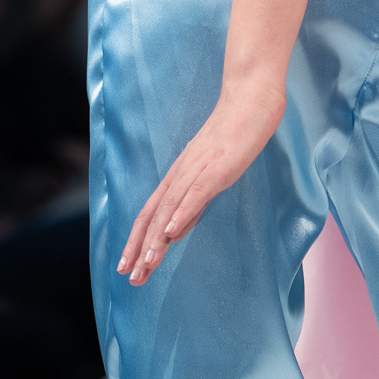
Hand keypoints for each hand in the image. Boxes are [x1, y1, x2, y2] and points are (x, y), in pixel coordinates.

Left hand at [117, 79, 286, 284]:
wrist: (251, 100)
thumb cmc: (234, 136)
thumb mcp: (211, 175)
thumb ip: (192, 203)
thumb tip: (173, 232)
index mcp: (179, 176)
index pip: (150, 213)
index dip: (137, 240)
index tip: (127, 267)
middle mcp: (181, 173)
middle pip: (153, 214)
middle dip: (139, 248)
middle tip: (129, 278)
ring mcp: (197, 169)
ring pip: (169, 208)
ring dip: (155, 240)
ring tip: (145, 267)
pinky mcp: (217, 167)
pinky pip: (195, 193)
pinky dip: (181, 214)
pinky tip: (170, 233)